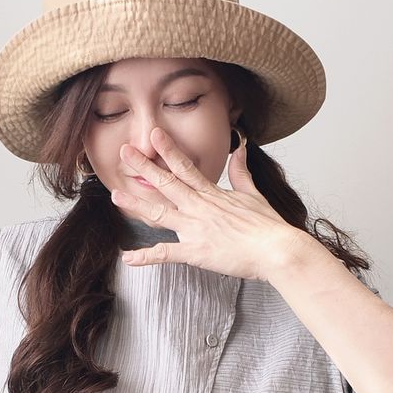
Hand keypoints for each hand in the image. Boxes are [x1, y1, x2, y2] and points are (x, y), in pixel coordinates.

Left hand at [111, 127, 304, 281]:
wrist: (277, 249)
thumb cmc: (269, 227)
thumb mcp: (254, 194)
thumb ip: (242, 173)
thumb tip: (241, 149)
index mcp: (212, 195)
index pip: (185, 168)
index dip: (168, 150)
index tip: (155, 135)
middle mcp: (200, 208)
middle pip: (166, 184)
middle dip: (144, 167)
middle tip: (125, 152)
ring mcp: (196, 229)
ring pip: (160, 213)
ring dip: (136, 205)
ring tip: (115, 195)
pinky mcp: (196, 252)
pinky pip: (166, 254)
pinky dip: (146, 257)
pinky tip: (128, 257)